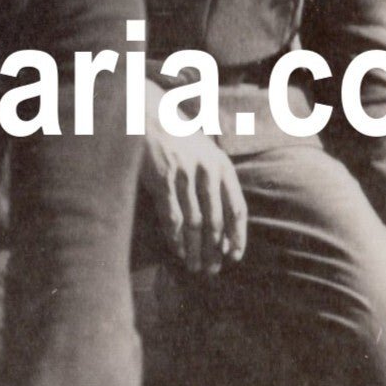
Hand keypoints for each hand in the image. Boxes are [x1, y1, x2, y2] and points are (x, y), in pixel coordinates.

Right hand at [142, 127, 246, 274]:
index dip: (237, 236)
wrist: (147, 114)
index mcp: (222, 166)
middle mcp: (207, 171)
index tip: (234, 256)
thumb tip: (224, 221)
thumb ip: (216, 180)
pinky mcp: (162, 178)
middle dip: (214, 250)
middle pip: (216, 221)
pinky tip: (178, 251)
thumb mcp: (205, 152)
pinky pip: (171, 217)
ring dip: (195, 249)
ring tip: (195, 267)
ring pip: (194, 223)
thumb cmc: (178, 137)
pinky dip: (175, 238)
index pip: (237, 209)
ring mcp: (184, 175)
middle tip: (211, 270)